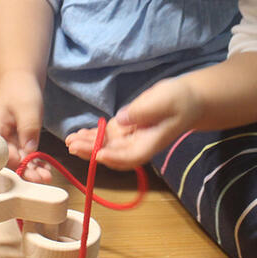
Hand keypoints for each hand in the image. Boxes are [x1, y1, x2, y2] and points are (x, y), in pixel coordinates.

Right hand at [0, 70, 51, 182]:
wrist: (21, 78)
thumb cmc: (19, 88)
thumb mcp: (27, 106)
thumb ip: (28, 128)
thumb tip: (29, 151)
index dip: (6, 163)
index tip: (21, 165)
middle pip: (6, 161)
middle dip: (23, 171)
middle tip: (40, 179)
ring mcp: (8, 140)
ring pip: (17, 161)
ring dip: (31, 170)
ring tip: (46, 177)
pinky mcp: (19, 140)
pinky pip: (26, 155)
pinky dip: (35, 162)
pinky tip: (45, 168)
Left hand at [65, 77, 202, 169]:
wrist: (187, 99)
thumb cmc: (180, 100)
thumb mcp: (164, 101)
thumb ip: (143, 112)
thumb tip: (120, 120)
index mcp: (150, 143)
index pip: (130, 157)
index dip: (114, 158)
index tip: (98, 154)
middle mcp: (137, 145)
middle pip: (112, 154)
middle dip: (92, 152)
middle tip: (73, 146)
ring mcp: (128, 138)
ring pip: (105, 147)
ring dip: (86, 145)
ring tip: (69, 141)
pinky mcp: (123, 129)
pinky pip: (105, 137)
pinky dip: (90, 136)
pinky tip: (76, 135)